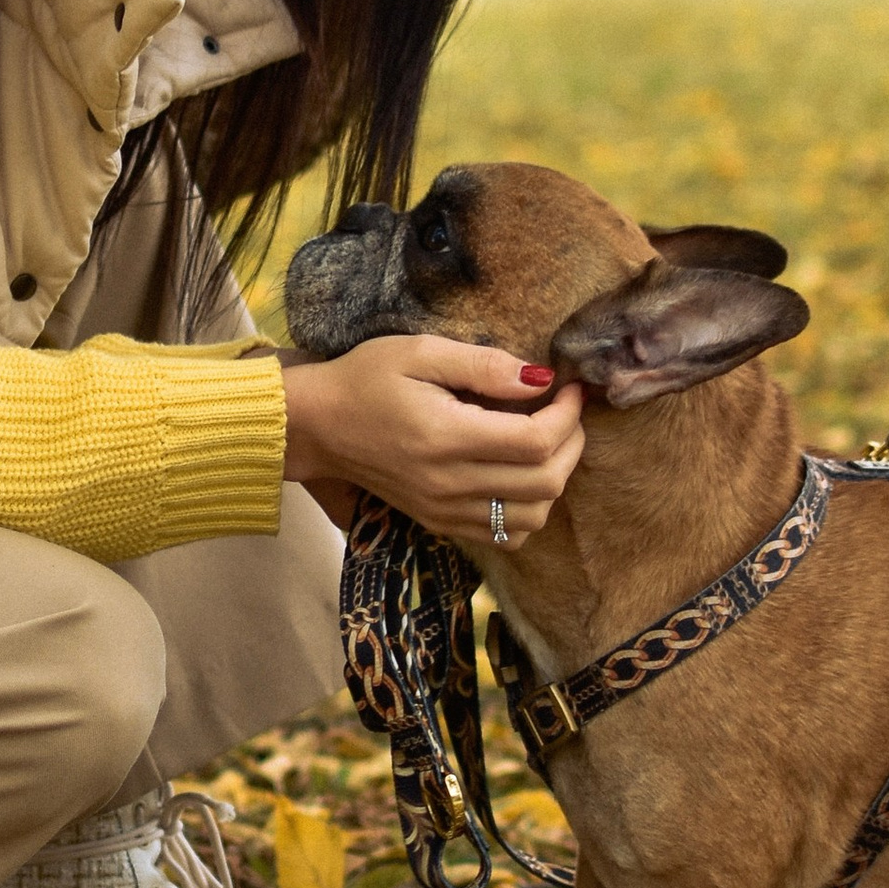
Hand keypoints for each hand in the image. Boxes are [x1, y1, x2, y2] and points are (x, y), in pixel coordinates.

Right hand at [280, 333, 583, 543]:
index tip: (568, 387)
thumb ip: (484, 365)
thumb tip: (541, 379)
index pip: (535, 441)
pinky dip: (528, 510)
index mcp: (446, 437)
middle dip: (571, 444)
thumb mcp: (420, 352)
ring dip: (554, 479)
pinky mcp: (439, 523)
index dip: (567, 415)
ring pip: (533, 517)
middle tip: (565, 411)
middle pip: (545, 483)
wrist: (317, 427)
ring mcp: (444, 511)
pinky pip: (505, 535)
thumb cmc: (365, 379)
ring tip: (547, 442)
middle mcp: (448, 484)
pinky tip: (519, 476)